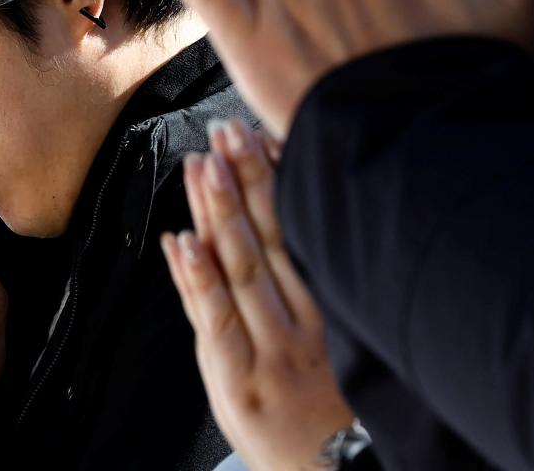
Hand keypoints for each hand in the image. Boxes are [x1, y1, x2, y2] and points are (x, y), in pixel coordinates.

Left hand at [162, 118, 353, 470]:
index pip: (302, 228)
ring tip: (201, 165)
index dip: (278, 178)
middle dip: (245, 180)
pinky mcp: (238, 382)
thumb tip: (308, 218)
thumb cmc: (342, 401)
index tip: (258, 133)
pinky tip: (182, 241)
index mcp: (333, 304)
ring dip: (218, 213)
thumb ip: (321, 281)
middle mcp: (306, 321)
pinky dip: (195, 278)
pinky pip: (213, 320)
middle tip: (226, 132)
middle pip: (271, 237)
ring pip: (241, 268)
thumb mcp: (351, 337)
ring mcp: (271, 351)